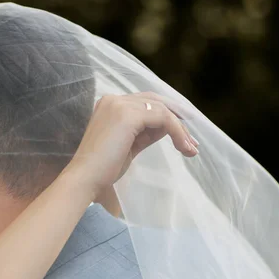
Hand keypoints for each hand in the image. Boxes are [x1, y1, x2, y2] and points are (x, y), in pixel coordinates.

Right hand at [65, 92, 198, 198]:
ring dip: (180, 130)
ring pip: (162, 110)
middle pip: (155, 101)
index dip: (167, 115)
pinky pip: (163, 118)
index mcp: (109, 105)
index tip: (183, 134)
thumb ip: (145, 132)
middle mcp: (113, 100)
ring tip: (190, 149)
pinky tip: (183, 147)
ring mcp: (120, 105)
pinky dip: (177, 132)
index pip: (145, 102)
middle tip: (192, 140)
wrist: (85, 178)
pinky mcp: (128, 115)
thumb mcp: (128, 145)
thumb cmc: (102, 169)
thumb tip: (169, 127)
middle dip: (178, 118)